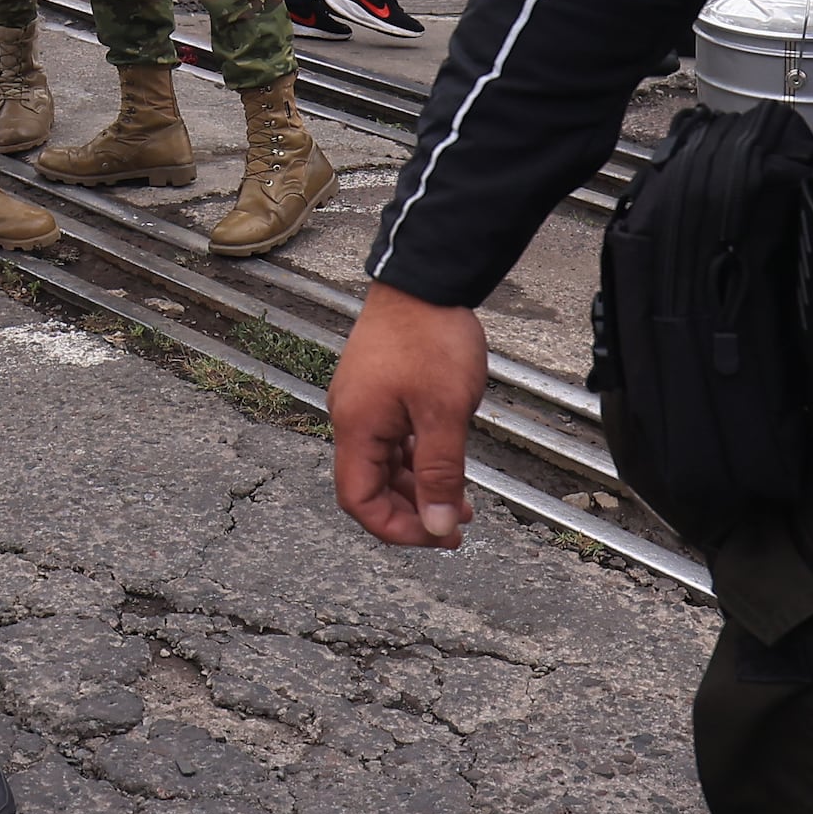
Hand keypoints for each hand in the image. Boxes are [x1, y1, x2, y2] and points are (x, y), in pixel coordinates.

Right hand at [330, 286, 492, 547]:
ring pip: (385, 464)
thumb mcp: (443, 413)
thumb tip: (438, 525)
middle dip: (413, 512)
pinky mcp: (381, 388)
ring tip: (461, 499)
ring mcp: (365, 402)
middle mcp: (352, 418)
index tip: (438, 536)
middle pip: (370, 486)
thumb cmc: (431, 336)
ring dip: (419, 487)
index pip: (359, 501)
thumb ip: (439, 474)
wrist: (427, 277)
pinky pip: (393, 438)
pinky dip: (418, 459)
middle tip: (456, 527)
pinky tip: (446, 462)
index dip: (397, 529)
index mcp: (356, 427)